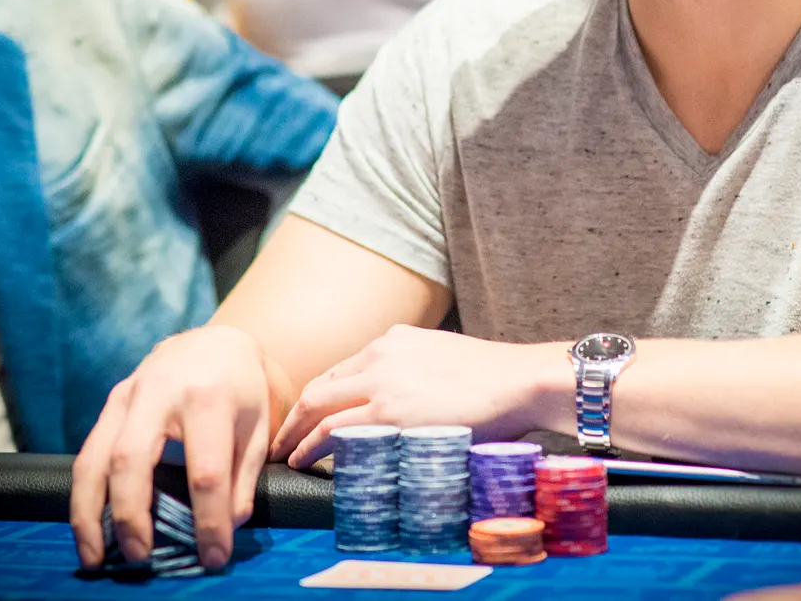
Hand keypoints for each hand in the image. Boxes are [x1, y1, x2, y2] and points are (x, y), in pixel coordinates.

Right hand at [70, 325, 273, 570]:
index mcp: (208, 397)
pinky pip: (87, 453)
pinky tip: (89, 529)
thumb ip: (244, 477)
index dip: (209, 520)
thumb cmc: (241, 390)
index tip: (214, 557)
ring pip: (95, 458)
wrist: (214, 343)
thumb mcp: (256, 427)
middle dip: (132, 516)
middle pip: (132, 459)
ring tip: (95, 556)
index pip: (206, 470)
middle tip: (140, 559)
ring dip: (89, 513)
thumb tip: (228, 526)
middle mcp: (160, 392)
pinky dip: (83, 496)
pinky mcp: (110, 403)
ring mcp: (128, 395)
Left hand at [270, 325, 561, 467]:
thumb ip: (419, 373)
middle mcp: (380, 354)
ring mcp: (382, 382)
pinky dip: (312, 445)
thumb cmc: (495, 377)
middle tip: (282, 437)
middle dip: (295, 414)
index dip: (321, 396)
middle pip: (320, 386)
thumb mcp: (445, 358)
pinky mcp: (388, 412)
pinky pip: (335, 430)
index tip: (311, 415)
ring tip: (285, 453)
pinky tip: (305, 459)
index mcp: (394, 340)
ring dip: (296, 433)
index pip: (343, 370)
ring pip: (318, 406)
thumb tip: (415, 400)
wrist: (518, 379)